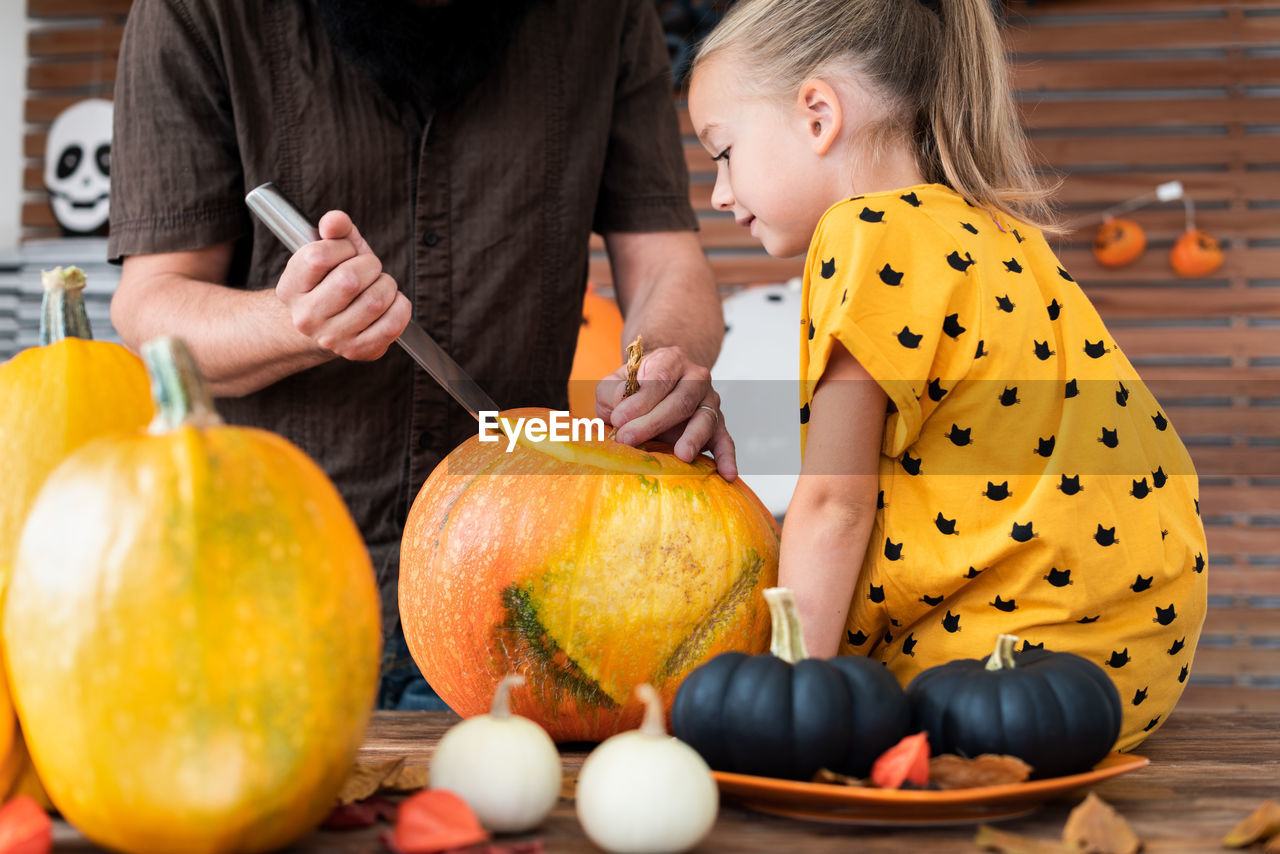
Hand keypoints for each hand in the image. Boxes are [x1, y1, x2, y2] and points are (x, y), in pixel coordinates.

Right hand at [275, 210, 411, 359]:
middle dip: (369, 265)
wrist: (328, 324)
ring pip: (375, 301)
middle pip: (349, 280)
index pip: (317, 256)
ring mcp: (332, 338)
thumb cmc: (333, 279)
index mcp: (291, 288)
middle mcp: (306, 317)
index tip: (346, 251)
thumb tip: (335, 220)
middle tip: (369, 268)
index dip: (341, 247)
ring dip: (387, 285)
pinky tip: (391, 303)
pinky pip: (393, 324)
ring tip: (378, 285)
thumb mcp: (331, 249)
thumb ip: (335, 228)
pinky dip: (400, 306)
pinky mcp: (358, 351)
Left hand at [595, 344, 737, 480]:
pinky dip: (727, 458)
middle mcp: (696, 378)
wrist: (658, 386)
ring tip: (682, 455)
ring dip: (693, 438)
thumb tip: (621, 405)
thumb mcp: (616, 382)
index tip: (619, 419)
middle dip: (654, 422)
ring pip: (705, 419)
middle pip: (682, 400)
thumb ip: (613, 390)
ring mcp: (710, 402)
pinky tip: (728, 474)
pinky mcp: (717, 425)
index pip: (660, 378)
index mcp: (671, 360)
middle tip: (629, 439)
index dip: (640, 400)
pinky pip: (725, 441)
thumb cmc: (634, 388)